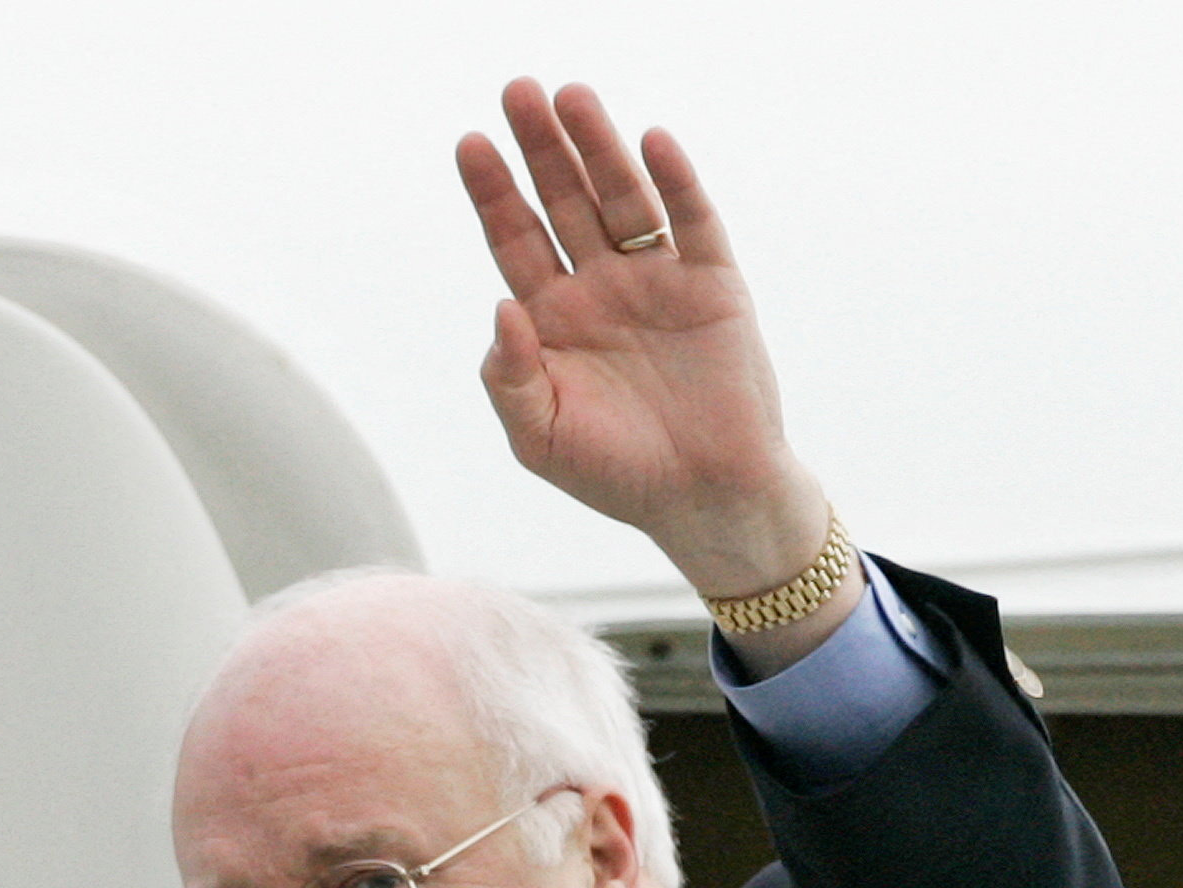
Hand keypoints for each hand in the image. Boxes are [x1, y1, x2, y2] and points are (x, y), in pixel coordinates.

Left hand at [458, 80, 833, 606]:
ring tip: (571, 97)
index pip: (514, 238)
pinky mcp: (712, 284)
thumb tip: (502, 308)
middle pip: (563, 201)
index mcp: (551, 318)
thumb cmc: (615, 473)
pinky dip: (673, 182)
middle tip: (516, 92)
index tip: (469, 144)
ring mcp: (656, 280)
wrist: (703, 499)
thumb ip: (510, 378)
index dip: (493, 192)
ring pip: (621, 199)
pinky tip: (650, 143)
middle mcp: (600, 287)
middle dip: (539, 148)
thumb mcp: (539, 436)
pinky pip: (690, 222)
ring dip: (598, 148)